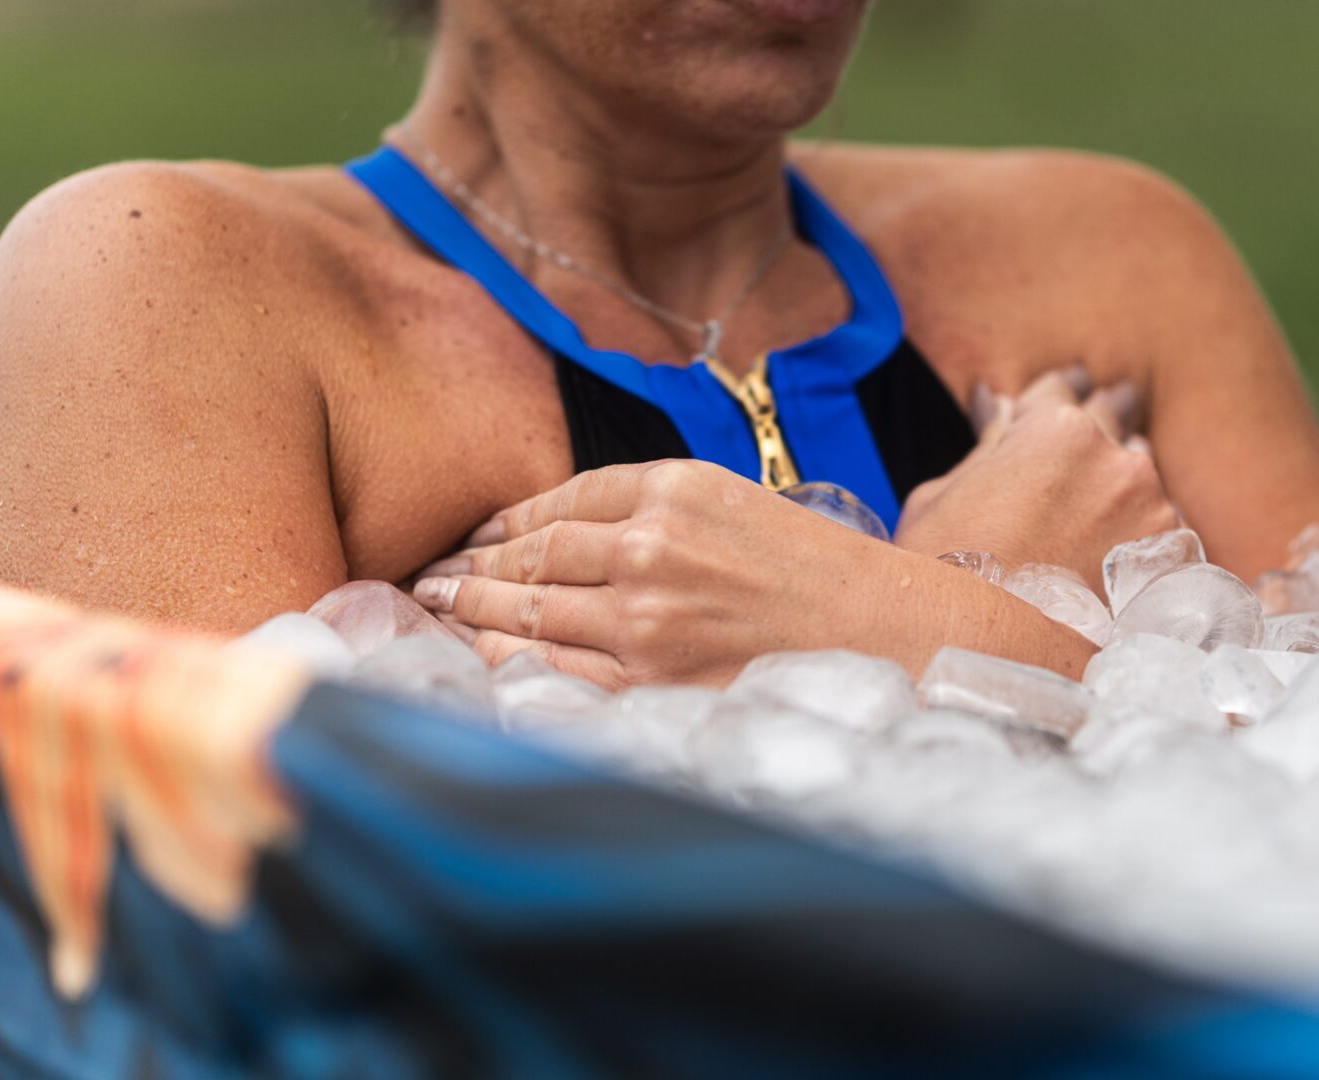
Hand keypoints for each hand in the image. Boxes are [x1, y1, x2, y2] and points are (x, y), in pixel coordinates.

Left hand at [410, 460, 938, 687]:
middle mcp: (651, 545)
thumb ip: (655, 508)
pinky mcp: (649, 682)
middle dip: (471, 566)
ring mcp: (645, 618)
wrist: (889, 635)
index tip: (474, 535)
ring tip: (436, 609)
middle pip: (531, 553)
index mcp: (676, 486)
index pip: (560, 499)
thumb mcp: (737, 505)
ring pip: (528, 610)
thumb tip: (565, 536)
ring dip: (471, 610)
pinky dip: (505, 661)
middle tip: (429, 576)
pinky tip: (479, 657)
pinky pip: (551, 669)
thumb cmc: (819, 574)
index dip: (504, 521)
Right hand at [894, 366, 1178, 588]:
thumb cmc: (943, 574)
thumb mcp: (939, 495)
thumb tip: (1002, 412)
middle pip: (1114, 425)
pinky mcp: (1173, 562)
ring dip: (1120, 497)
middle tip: (1095, 436)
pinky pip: (1160, 538)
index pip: (1060, 391)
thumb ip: (987, 446)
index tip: (1067, 391)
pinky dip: (1139, 547)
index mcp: (1054, 428)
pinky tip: (1109, 572)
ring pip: (1141, 484)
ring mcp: (1152, 510)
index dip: (1056, 394)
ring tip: (1089, 531)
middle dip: (1099, 431)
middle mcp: (1115, 458)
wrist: (987, 656)